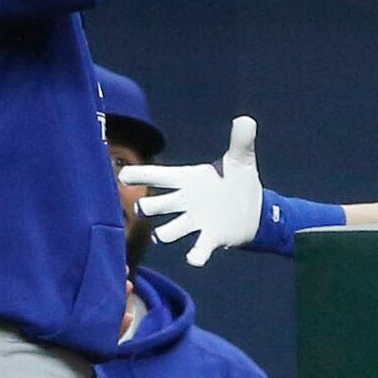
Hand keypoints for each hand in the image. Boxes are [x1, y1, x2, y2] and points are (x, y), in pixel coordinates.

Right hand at [124, 116, 261, 266]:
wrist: (255, 210)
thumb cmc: (238, 181)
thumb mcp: (241, 159)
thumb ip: (241, 141)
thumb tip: (246, 119)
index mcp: (188, 179)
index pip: (158, 176)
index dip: (139, 175)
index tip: (122, 176)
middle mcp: (186, 201)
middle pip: (154, 206)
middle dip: (146, 207)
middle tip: (144, 207)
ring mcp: (195, 222)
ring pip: (168, 231)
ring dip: (165, 233)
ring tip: (163, 235)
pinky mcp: (211, 238)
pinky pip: (198, 249)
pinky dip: (196, 255)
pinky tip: (195, 258)